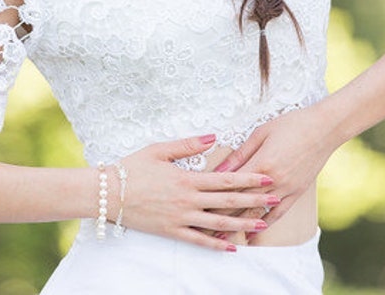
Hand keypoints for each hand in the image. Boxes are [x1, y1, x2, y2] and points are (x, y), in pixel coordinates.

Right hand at [115, 134, 276, 250]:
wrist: (108, 194)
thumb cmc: (132, 168)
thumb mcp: (159, 150)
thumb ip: (187, 145)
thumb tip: (213, 136)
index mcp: (187, 178)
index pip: (225, 179)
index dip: (249, 178)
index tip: (268, 177)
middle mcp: (187, 200)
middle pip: (227, 201)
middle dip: (254, 201)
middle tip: (276, 199)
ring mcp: (181, 218)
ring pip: (218, 223)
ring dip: (243, 224)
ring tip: (263, 224)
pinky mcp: (171, 232)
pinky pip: (199, 241)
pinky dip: (217, 244)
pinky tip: (233, 247)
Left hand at [213, 104, 337, 229]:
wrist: (323, 128)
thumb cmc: (290, 124)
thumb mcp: (261, 133)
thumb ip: (240, 154)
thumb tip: (220, 169)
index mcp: (261, 164)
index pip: (231, 186)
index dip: (212, 197)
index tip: (196, 207)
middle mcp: (273, 182)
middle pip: (241, 204)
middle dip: (220, 218)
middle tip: (201, 230)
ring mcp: (286, 189)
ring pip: (257, 213)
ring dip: (238, 227)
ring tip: (221, 240)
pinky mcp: (296, 193)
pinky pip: (278, 215)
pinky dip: (264, 226)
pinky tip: (253, 236)